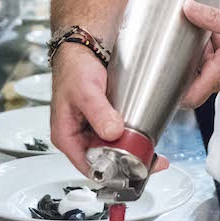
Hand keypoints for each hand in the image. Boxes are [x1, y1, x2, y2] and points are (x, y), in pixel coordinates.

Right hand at [50, 44, 168, 174]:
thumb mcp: (86, 91)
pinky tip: (145, 137)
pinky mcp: (105, 121)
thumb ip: (99, 113)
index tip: (132, 171)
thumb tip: (112, 132)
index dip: (111, 172)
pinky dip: (131, 138)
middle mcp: (79, 137)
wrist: (84, 48)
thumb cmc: (74, 68)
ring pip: (113, 149)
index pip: (88, 166)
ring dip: (131, 151)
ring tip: (152, 152)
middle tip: (150, 161)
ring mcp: (92, 130)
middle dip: (127, 163)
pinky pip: (119, 136)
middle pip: (104, 161)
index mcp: (66, 136)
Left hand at [181, 0, 219, 108]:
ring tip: (215, 36)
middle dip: (192, 57)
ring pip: (209, 70)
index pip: (188, 97)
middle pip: (196, 75)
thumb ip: (211, 17)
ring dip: (208, 54)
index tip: (162, 77)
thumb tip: (188, 8)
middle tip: (190, 38)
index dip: (172, 91)